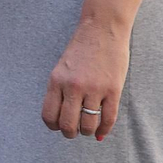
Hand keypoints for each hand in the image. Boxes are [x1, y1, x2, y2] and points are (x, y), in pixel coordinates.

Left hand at [42, 18, 129, 140]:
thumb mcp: (63, 68)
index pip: (49, 115)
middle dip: (70, 133)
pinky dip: (104, 129)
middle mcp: (73, 86)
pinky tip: (101, 130)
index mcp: (56, 80)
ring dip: (87, 132)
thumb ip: (61, 90)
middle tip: (74, 131)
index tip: (59, 125)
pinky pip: (108, 119)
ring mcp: (94, 89)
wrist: (102, 29)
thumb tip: (61, 118)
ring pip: (88, 125)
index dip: (54, 126)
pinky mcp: (113, 90)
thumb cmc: (81, 49)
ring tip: (88, 129)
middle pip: (68, 125)